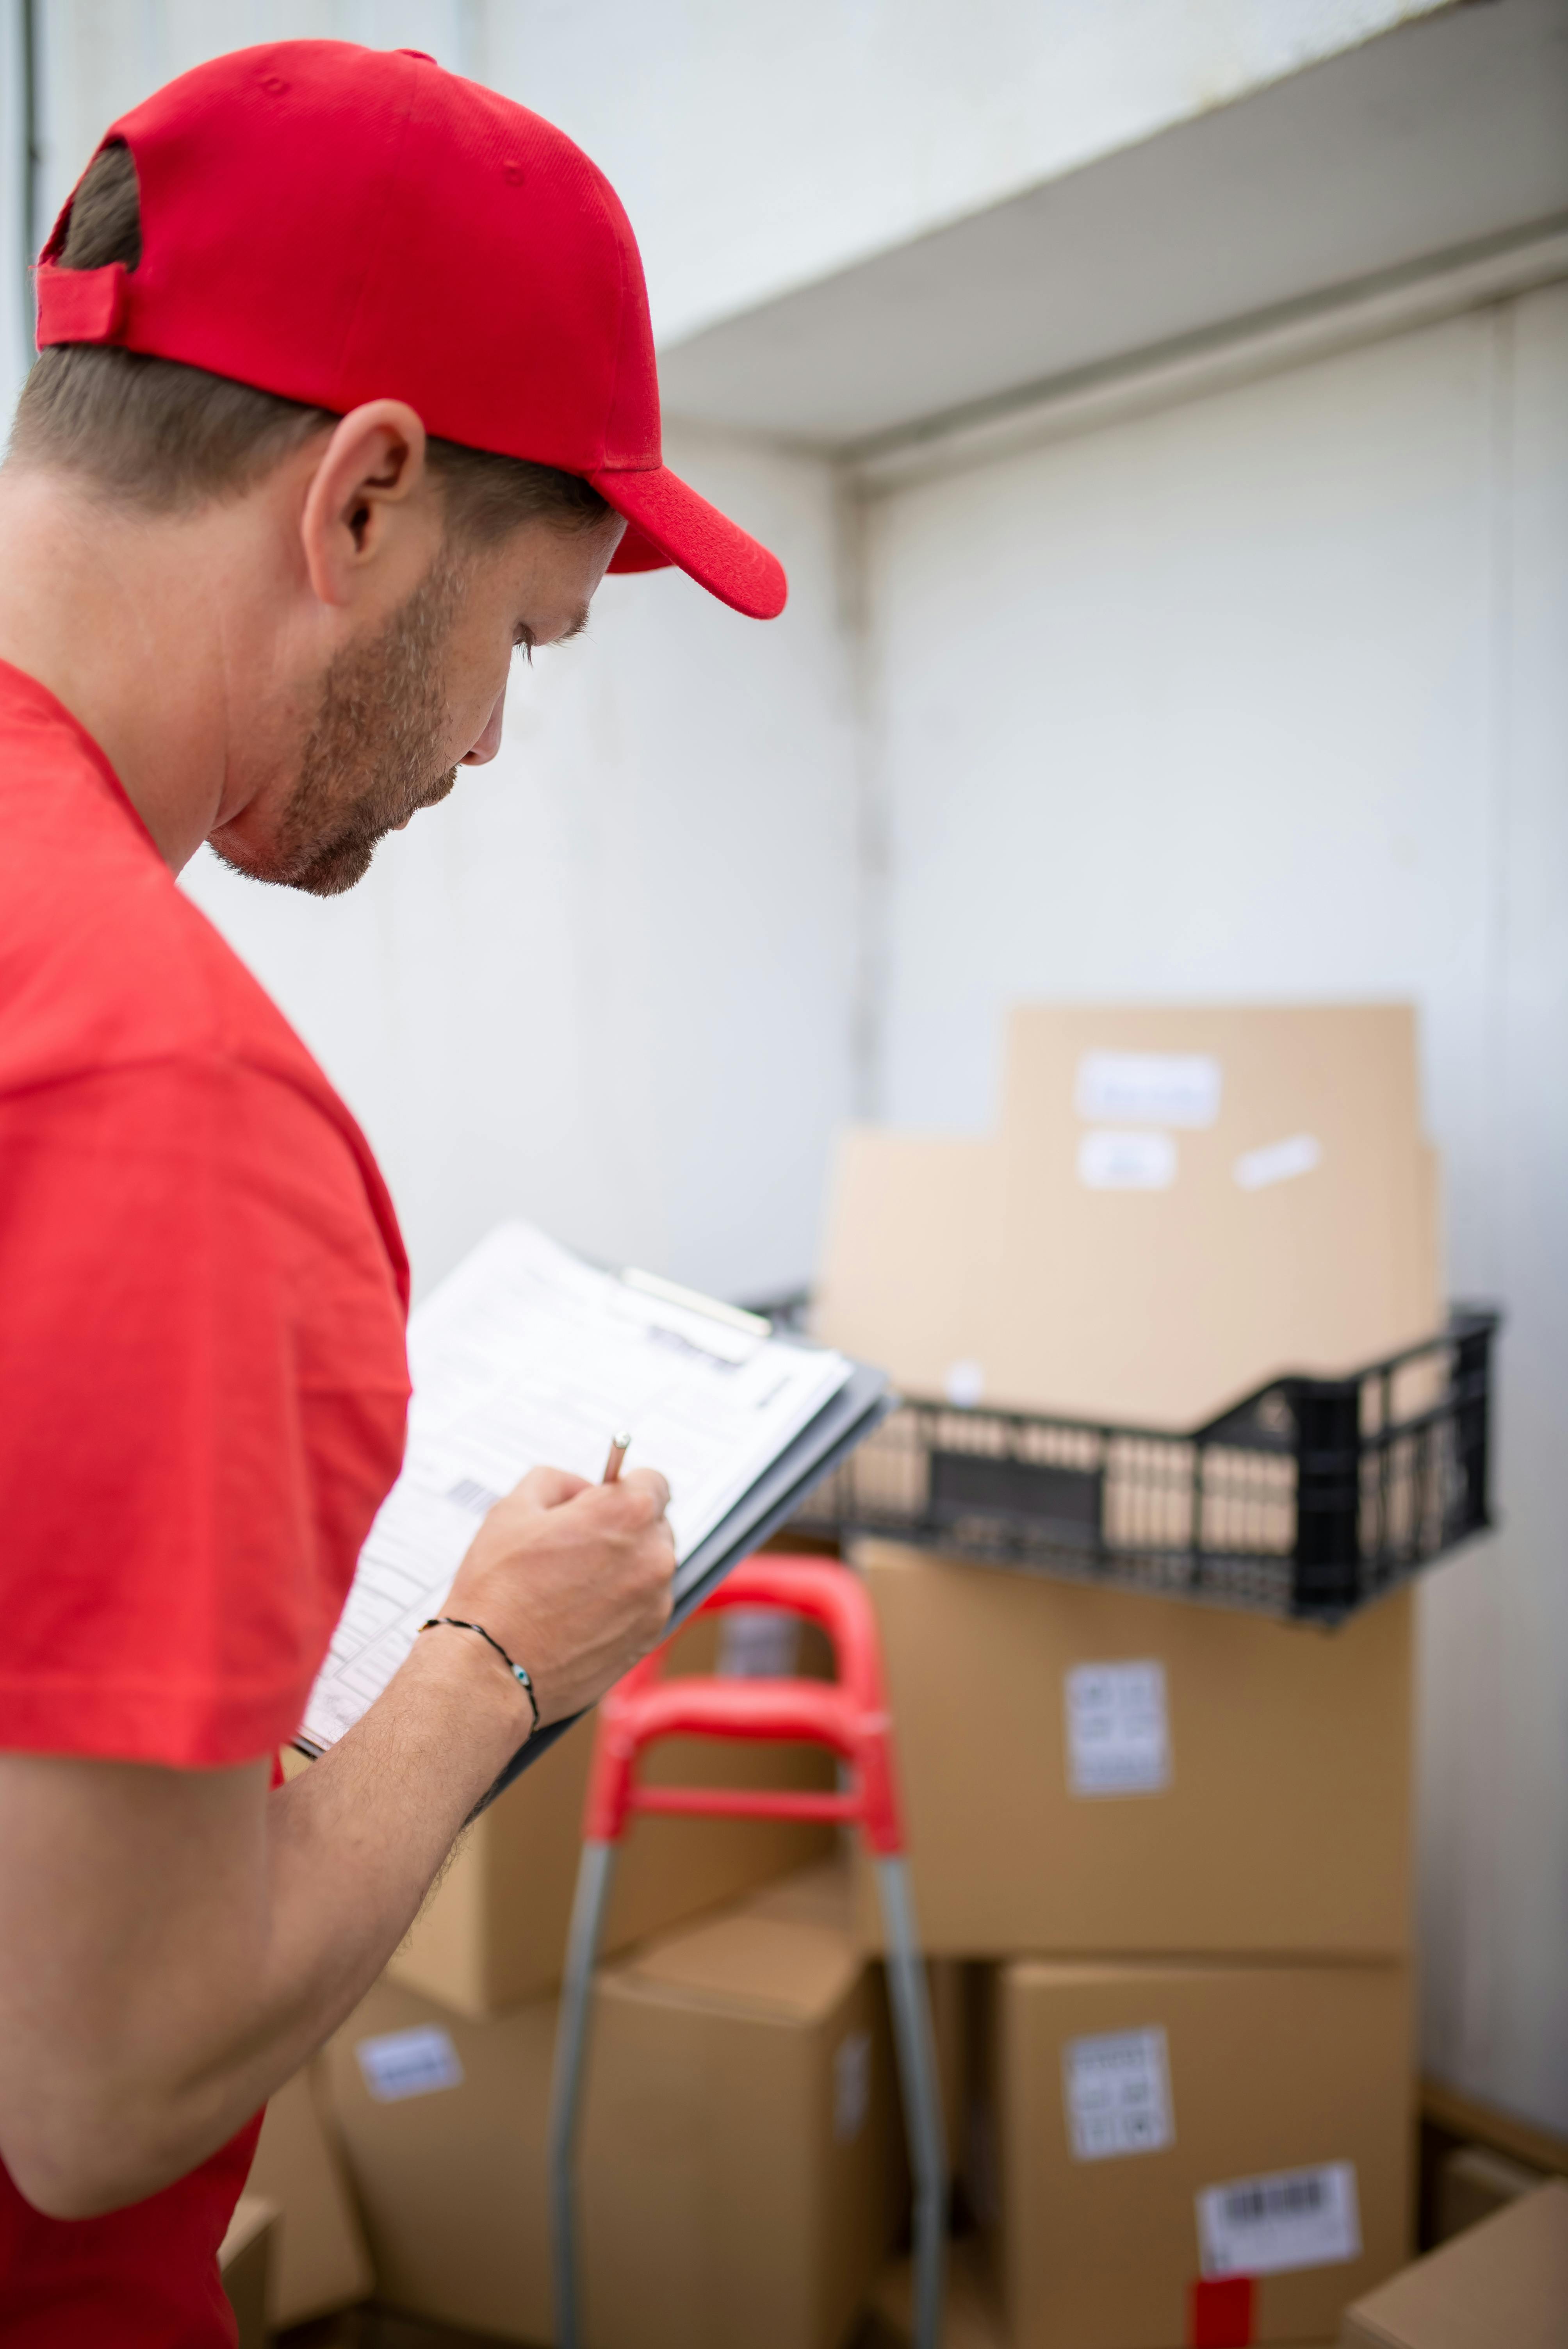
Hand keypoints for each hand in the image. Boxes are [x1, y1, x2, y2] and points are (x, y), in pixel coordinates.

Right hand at [441, 1464, 675, 1726]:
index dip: (622, 1488)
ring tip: (570, 1586)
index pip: (653, 1482)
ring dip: (622, 1568)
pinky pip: (644, 1605)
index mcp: (627, 1513)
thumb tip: (581, 1488)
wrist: (492, 1670)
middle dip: (622, 1528)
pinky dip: (621, 1604)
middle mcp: (654, 1555)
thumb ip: (558, 1482)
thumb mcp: (512, 1509)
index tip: (601, 1502)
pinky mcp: (649, 1639)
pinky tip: (579, 1613)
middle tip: (575, 1546)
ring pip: (649, 1568)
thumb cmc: (498, 1590)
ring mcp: (655, 1601)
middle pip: (653, 1526)